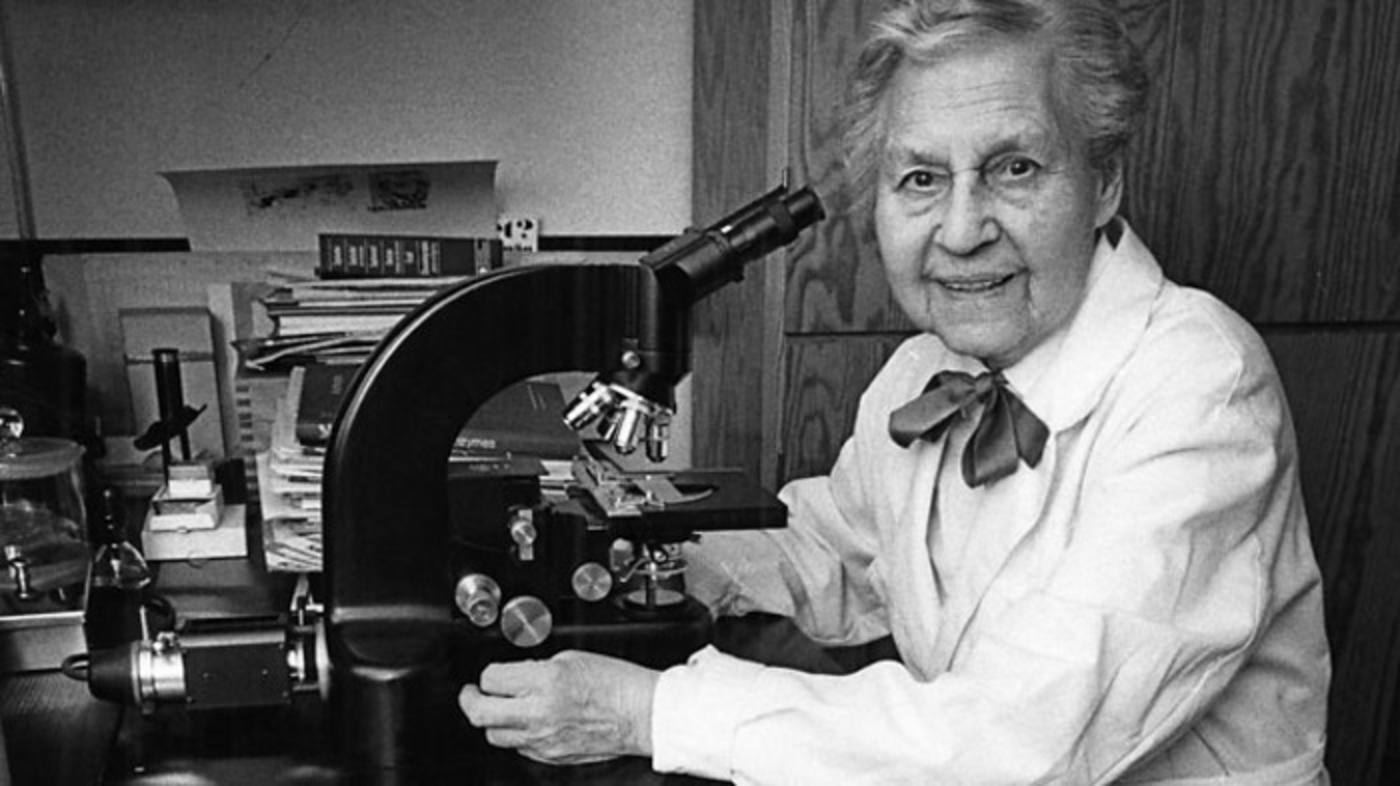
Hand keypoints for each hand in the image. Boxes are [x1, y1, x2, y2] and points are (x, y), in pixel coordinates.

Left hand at [458, 650, 660, 765]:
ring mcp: (544, 739)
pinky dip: (517, 734)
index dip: (488, 674)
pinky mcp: (551, 755)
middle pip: (481, 713)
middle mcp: (540, 713)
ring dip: (493, 720)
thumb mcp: (572, 659)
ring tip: (500, 709)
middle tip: (472, 694)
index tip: (490, 674)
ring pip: (496, 735)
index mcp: (546, 682)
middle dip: (471, 700)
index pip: (491, 679)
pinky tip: (527, 722)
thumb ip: (537, 668)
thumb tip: (517, 676)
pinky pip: (519, 747)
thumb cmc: (616, 684)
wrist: (641, 713)